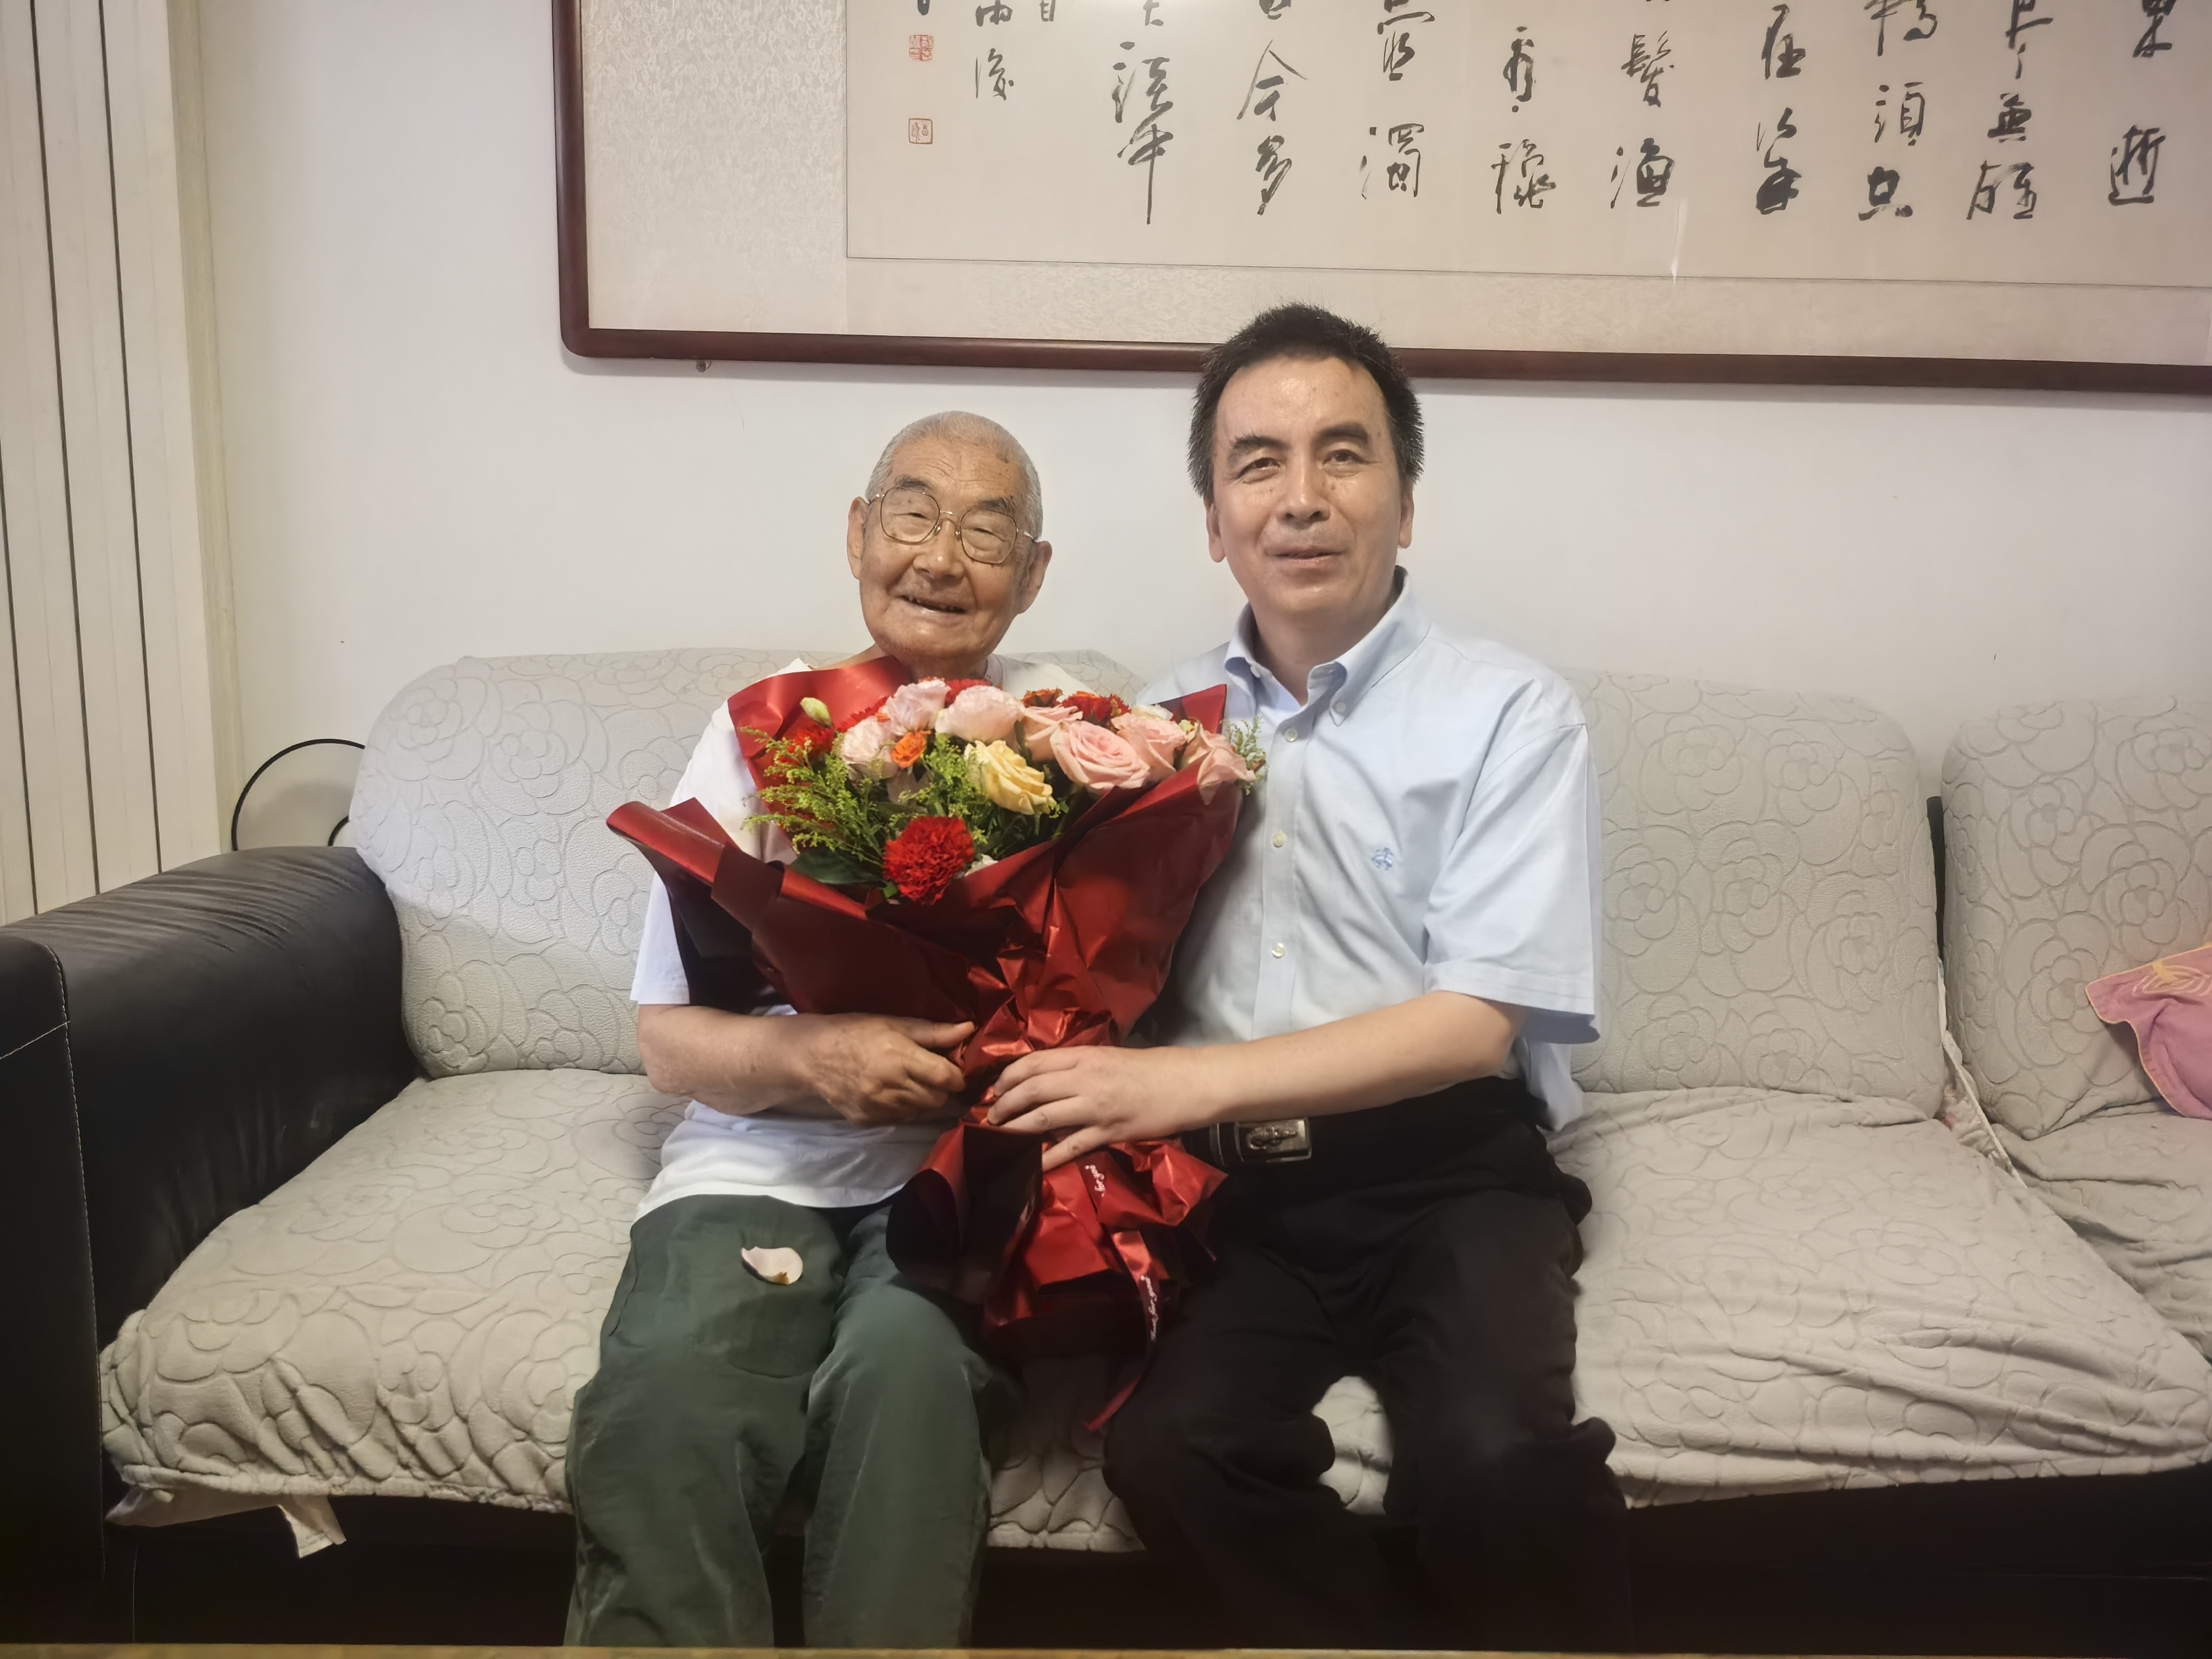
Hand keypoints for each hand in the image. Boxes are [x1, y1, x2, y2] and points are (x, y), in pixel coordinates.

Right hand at [802, 1016, 973, 1124]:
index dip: (956, 1075)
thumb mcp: (893, 1023)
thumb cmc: (854, 1031)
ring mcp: (878, 1106)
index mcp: (900, 1057)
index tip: (953, 1069)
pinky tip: (889, 1090)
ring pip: (920, 1110)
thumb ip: (932, 1032)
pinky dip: (902, 1106)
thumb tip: (967, 1029)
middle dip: (939, 1088)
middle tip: (929, 1073)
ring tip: (906, 1080)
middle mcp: (891, 1086)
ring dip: (921, 1098)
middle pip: (937, 1099)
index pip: (946, 1078)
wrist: (811, 1055)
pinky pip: (900, 1117)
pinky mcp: (868, 1120)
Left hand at [984, 1046, 1212, 1169]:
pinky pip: (1071, 1147)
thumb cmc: (1152, 1067)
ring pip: (1043, 1118)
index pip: (1033, 1063)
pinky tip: (1032, 1165)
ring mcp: (1095, 1107)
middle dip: (1004, 1105)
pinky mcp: (1108, 1132)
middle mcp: (1084, 1079)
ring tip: (1001, 1137)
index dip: (1008, 1077)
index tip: (995, 1089)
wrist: (1188, 1083)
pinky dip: (1048, 1158)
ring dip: (1017, 1129)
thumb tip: (1047, 1078)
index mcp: (1084, 1056)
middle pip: (1031, 1090)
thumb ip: (1078, 1065)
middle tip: (991, 1117)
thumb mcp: (1109, 1056)